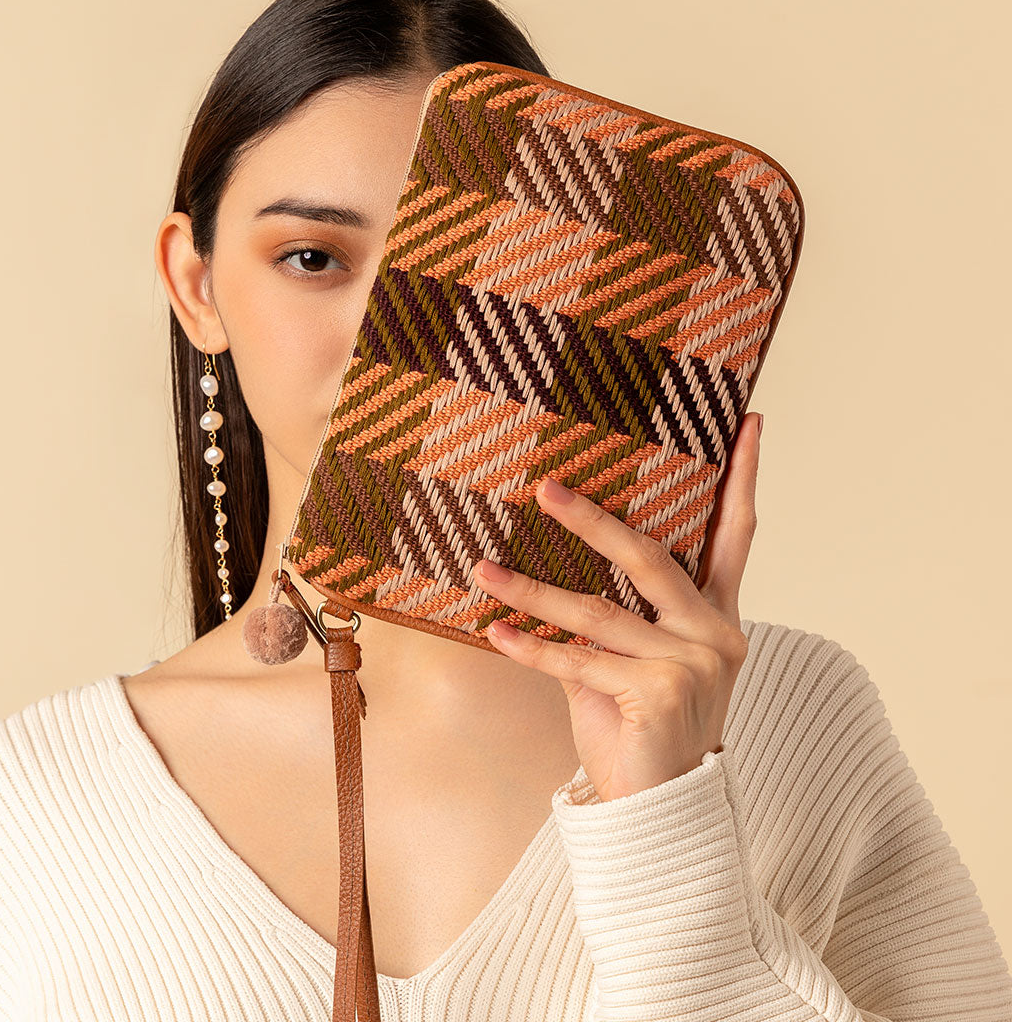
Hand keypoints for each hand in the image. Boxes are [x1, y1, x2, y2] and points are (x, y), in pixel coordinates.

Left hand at [471, 412, 761, 800]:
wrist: (661, 811)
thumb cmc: (643, 728)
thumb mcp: (629, 663)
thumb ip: (606, 617)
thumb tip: (546, 567)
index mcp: (716, 617)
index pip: (736, 536)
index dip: (743, 477)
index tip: (747, 419)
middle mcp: (714, 634)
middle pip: (648, 557)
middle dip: (592, 519)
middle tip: (545, 488)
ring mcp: (691, 664)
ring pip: (597, 611)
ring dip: (531, 591)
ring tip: (483, 568)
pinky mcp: (659, 693)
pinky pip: (577, 661)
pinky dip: (531, 648)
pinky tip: (494, 632)